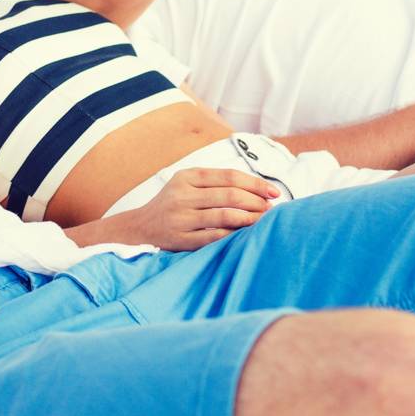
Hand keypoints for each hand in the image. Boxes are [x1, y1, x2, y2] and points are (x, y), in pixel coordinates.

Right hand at [121, 168, 279, 250]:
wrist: (141, 226)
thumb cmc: (173, 203)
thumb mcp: (187, 184)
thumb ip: (214, 182)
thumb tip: (255, 188)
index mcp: (187, 177)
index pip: (228, 176)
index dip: (255, 183)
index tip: (273, 192)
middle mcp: (182, 195)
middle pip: (229, 195)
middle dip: (256, 202)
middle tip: (271, 208)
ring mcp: (181, 218)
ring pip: (224, 216)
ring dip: (250, 219)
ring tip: (263, 221)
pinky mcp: (181, 239)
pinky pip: (214, 237)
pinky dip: (234, 235)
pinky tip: (246, 235)